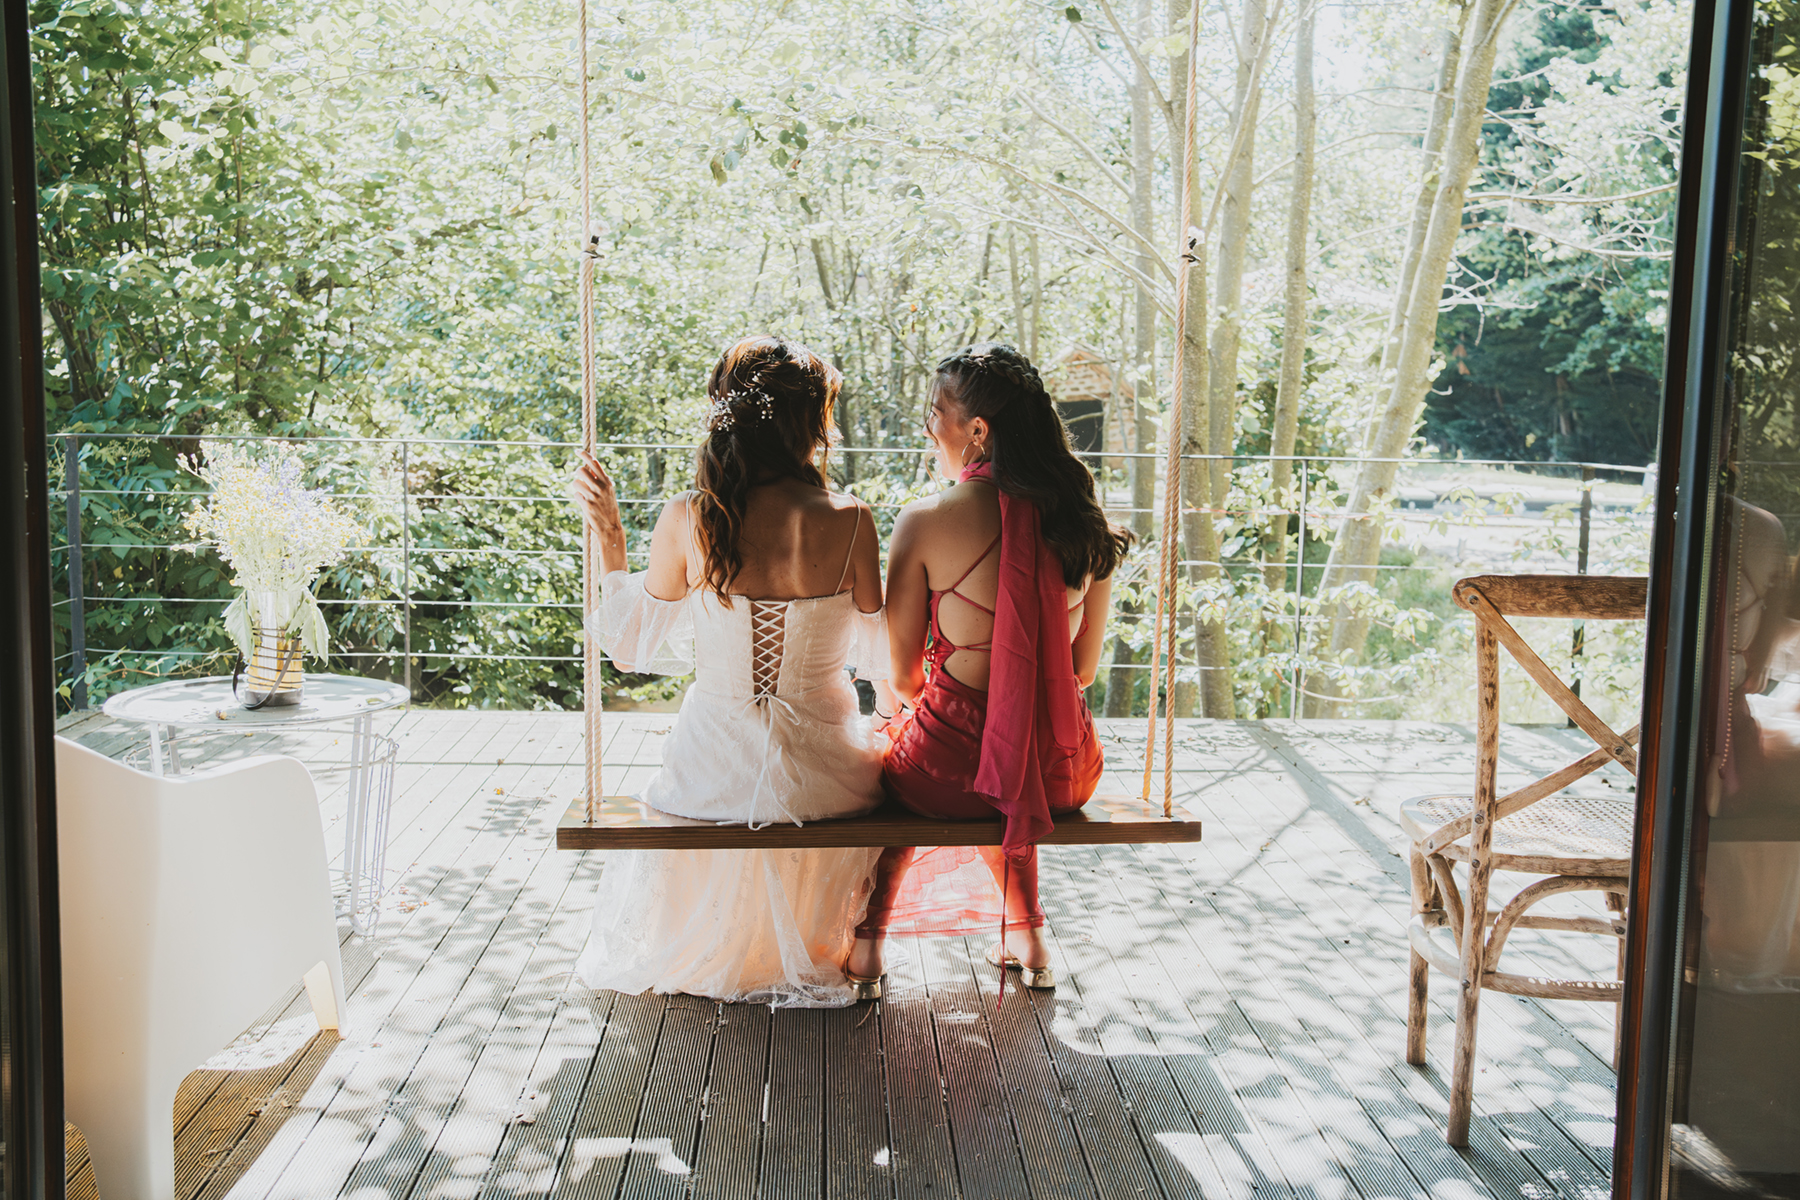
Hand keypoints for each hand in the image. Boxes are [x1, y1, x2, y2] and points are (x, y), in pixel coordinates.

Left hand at [571, 450, 627, 573]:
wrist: (611, 527)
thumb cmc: (608, 508)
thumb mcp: (608, 492)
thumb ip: (599, 480)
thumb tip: (587, 467)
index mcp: (607, 482)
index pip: (594, 463)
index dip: (584, 455)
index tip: (578, 451)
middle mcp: (601, 487)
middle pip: (580, 470)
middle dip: (577, 473)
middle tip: (580, 478)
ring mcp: (594, 495)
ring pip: (575, 482)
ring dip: (577, 487)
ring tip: (584, 494)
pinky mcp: (587, 504)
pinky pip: (576, 495)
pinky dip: (578, 498)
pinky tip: (585, 504)